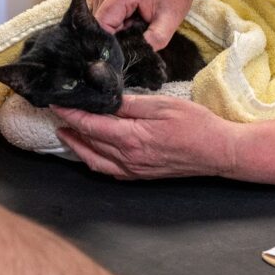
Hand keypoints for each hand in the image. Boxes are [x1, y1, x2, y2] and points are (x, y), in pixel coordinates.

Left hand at [52, 95, 238, 179]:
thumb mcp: (162, 104)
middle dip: (69, 126)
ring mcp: (134, 170)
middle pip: (88, 142)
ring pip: (94, 160)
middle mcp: (127, 159)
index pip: (90, 125)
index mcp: (131, 138)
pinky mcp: (141, 175)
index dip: (70, 113)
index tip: (56, 101)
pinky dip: (93, 160)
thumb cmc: (195, 125)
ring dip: (77, 146)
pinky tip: (91, 152)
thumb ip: (130, 104)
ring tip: (65, 132)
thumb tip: (105, 99)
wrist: (218, 152)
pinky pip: (109, 170)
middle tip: (57, 112)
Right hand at [91, 0, 199, 49]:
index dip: (112, 40)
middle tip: (138, 28)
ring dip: (116, 27)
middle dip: (116, 34)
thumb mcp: (170, 20)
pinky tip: (130, 16)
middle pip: (99, 23)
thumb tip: (135, 55)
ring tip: (135, 20)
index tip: (129, 43)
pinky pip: (102, 14)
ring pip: (99, 20)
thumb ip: (154, 40)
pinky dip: (115, 20)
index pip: (102, 24)